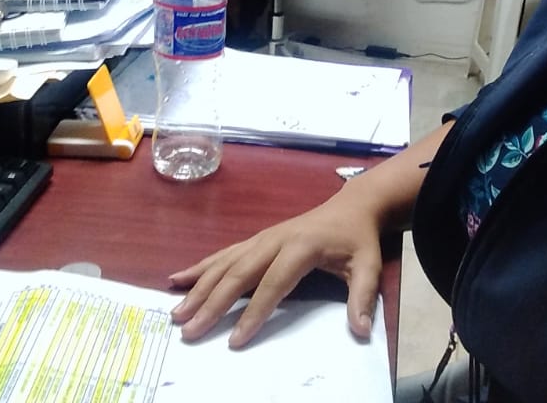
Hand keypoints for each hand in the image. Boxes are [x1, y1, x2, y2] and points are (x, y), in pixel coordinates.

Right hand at [168, 186, 383, 348]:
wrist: (351, 206)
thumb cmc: (358, 239)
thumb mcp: (369, 266)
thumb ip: (363, 298)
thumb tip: (361, 330)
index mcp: (301, 247)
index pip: (274, 284)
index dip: (254, 312)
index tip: (235, 340)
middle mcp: (274, 240)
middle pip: (238, 274)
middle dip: (212, 303)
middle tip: (190, 329)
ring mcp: (262, 238)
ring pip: (225, 264)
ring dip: (199, 287)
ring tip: (177, 311)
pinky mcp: (256, 239)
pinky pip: (224, 254)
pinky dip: (200, 267)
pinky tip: (179, 278)